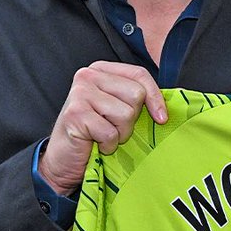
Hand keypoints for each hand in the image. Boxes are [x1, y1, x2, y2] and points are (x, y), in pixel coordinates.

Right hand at [38, 62, 166, 195]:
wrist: (64, 160)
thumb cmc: (94, 134)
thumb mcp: (117, 109)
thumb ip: (135, 99)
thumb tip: (166, 107)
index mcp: (101, 70)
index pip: (139, 75)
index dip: (155, 97)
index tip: (162, 118)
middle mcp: (88, 76)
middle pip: (136, 94)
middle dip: (132, 119)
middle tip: (115, 128)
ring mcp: (80, 93)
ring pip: (126, 114)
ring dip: (120, 133)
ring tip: (104, 135)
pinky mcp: (75, 114)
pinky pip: (111, 132)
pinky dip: (108, 145)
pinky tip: (96, 144)